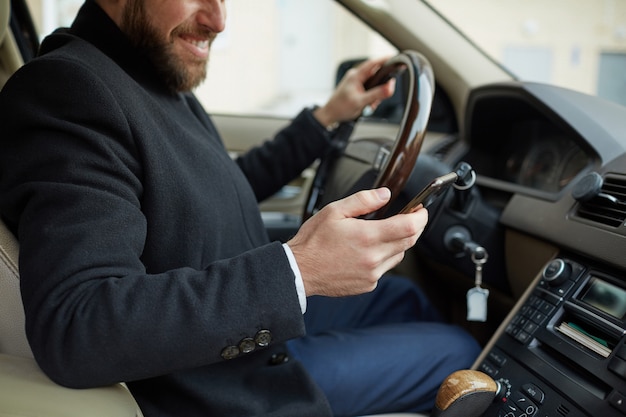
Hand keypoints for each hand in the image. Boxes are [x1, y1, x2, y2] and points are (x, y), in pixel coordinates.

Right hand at [286, 188, 427, 296]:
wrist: (299, 271)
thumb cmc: (313, 242)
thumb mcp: (335, 211)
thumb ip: (363, 200)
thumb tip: (385, 195)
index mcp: (367, 236)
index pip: (409, 226)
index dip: (420, 216)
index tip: (420, 209)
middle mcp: (373, 257)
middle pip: (409, 241)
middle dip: (414, 227)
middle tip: (410, 217)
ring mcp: (372, 274)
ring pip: (399, 256)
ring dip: (398, 243)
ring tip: (381, 234)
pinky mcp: (368, 284)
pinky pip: (385, 268)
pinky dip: (383, 258)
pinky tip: (367, 251)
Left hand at [313, 56, 394, 127]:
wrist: (330, 115)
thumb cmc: (340, 107)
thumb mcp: (361, 101)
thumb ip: (377, 94)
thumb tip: (390, 88)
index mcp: (355, 76)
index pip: (372, 63)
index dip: (384, 60)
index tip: (395, 58)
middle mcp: (356, 77)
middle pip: (376, 76)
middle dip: (381, 87)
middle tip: (380, 98)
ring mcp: (356, 83)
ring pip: (374, 85)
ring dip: (375, 95)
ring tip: (370, 105)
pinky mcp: (357, 89)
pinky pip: (369, 90)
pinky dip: (371, 98)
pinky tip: (368, 105)